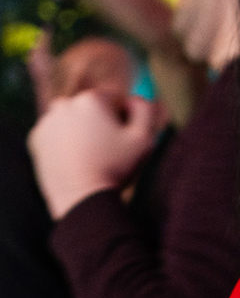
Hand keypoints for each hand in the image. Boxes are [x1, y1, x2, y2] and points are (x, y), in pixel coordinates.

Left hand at [28, 88, 160, 219]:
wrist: (81, 199)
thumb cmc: (115, 169)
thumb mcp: (144, 140)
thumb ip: (145, 111)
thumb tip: (136, 98)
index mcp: (92, 99)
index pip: (115, 99)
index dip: (124, 119)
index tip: (124, 140)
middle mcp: (65, 103)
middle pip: (91, 109)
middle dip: (100, 124)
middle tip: (107, 152)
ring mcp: (47, 120)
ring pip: (72, 122)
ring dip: (82, 133)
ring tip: (90, 159)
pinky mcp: (36, 138)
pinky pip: (56, 135)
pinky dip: (65, 145)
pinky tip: (75, 162)